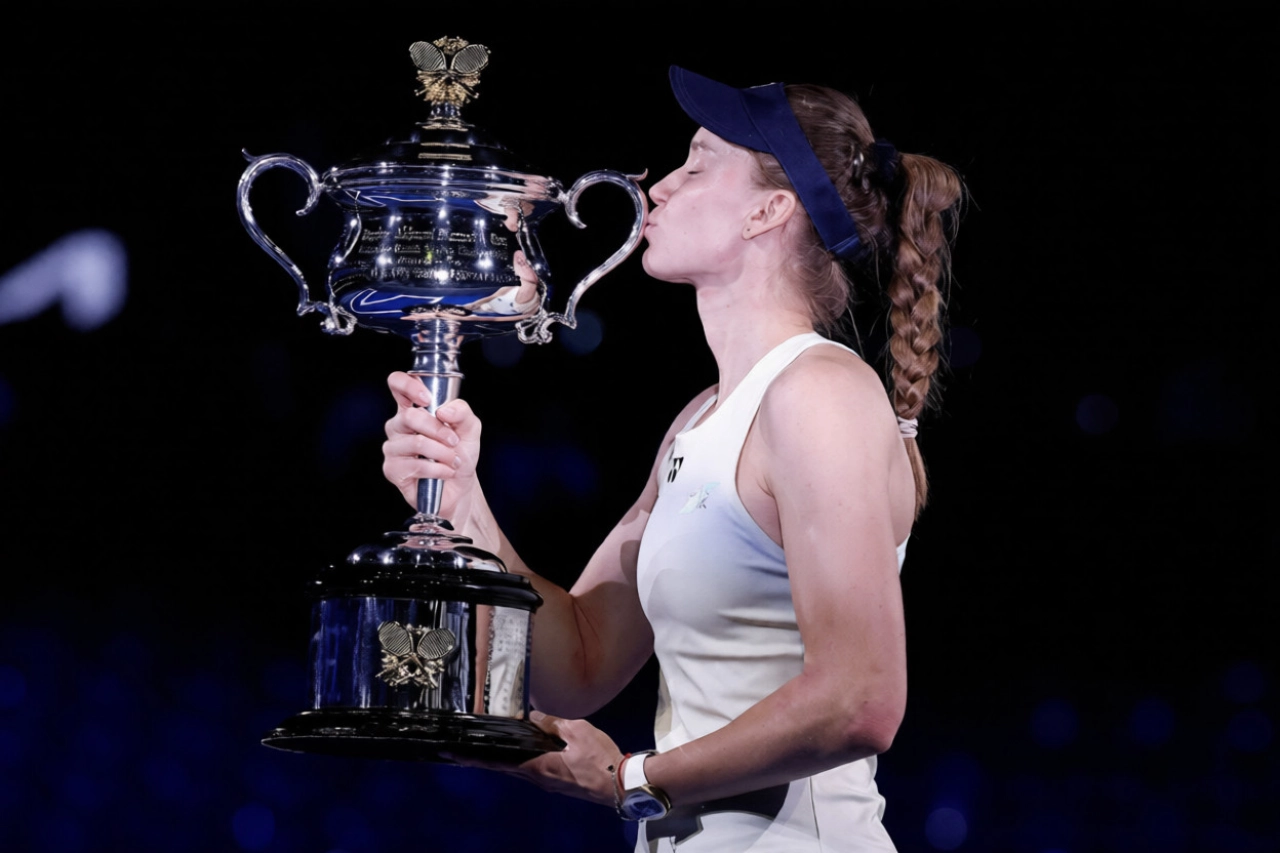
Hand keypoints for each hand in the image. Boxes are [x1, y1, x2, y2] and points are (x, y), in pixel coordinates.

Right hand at [381, 371, 481, 515]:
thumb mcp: (470, 428)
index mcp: (413, 409)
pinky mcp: (392, 469)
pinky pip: (416, 465)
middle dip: (439, 430)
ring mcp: (393, 447)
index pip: (397, 384)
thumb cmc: (460, 454)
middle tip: (454, 441)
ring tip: (452, 460)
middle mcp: (398, 426)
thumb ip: (462, 412)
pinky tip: (445, 472)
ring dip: (442, 453)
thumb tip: (444, 411)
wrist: (460, 486)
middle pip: (410, 416)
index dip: (408, 385)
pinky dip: (438, 469)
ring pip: (416, 442)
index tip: (427, 399)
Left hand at [451, 711, 623, 807]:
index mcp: (538, 766)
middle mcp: (537, 778)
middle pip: (503, 767)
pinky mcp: (556, 782)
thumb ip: (552, 723)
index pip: (499, 761)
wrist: (620, 784)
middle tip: (460, 752)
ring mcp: (546, 782)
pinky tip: (518, 752)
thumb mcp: (576, 731)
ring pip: (516, 769)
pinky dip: (517, 761)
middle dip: (481, 759)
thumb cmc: (600, 758)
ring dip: (500, 760)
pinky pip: (530, 770)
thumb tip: (533, 716)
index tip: (455, 755)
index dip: (476, 757)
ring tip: (485, 749)